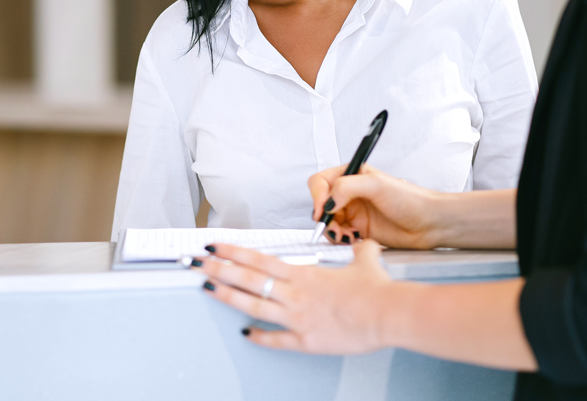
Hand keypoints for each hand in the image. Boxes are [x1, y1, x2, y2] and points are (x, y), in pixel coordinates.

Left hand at [200, 241, 395, 354]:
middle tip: (200, 265)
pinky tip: (245, 333)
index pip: (259, 259)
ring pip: (253, 306)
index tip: (216, 247)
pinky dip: (259, 336)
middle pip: (248, 279)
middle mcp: (295, 294)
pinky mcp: (306, 341)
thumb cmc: (376, 290)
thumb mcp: (366, 259)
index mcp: (305, 274)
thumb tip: (362, 244)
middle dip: (220, 270)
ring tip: (209, 289)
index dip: (233, 252)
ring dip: (228, 296)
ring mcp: (297, 319)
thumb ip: (358, 250)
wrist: (386, 315)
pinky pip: (276, 339)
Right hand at [308, 163, 443, 248]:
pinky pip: (339, 235)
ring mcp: (354, 212)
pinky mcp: (359, 230)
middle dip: (324, 217)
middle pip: (321, 204)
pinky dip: (341, 239)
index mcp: (352, 175)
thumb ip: (347, 187)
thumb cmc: (410, 199)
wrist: (429, 223)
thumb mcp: (376, 184)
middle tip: (334, 227)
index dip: (317, 196)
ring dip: (332, 230)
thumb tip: (326, 202)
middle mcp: (351, 193)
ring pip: (328, 222)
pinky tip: (354, 239)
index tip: (321, 210)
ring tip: (346, 235)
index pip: (321, 182)